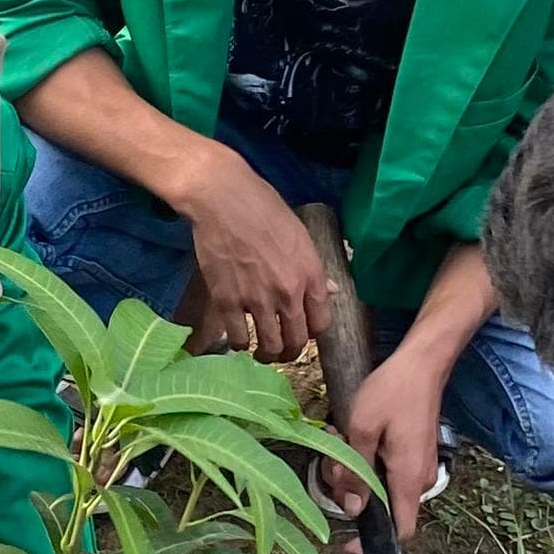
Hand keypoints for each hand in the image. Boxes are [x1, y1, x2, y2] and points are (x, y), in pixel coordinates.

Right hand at [177, 145, 332, 361]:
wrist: (223, 199)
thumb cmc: (263, 208)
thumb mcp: (300, 235)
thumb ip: (314, 269)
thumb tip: (330, 290)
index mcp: (310, 275)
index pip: (322, 323)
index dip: (313, 332)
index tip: (303, 332)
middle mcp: (288, 293)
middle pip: (296, 341)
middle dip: (290, 351)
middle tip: (282, 351)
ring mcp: (257, 299)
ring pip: (269, 346)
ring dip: (266, 354)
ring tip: (260, 353)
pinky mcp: (227, 301)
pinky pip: (238, 338)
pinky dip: (239, 343)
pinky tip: (239, 338)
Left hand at [327, 348, 447, 542]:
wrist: (422, 363)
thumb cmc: (393, 391)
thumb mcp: (363, 429)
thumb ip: (356, 472)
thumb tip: (353, 510)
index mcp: (408, 478)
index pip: (400, 531)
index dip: (374, 543)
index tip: (348, 543)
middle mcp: (418, 479)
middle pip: (383, 508)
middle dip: (351, 490)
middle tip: (333, 459)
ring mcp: (418, 467)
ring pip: (381, 487)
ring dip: (355, 469)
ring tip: (340, 436)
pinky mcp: (414, 454)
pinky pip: (388, 471)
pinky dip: (367, 459)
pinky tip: (353, 434)